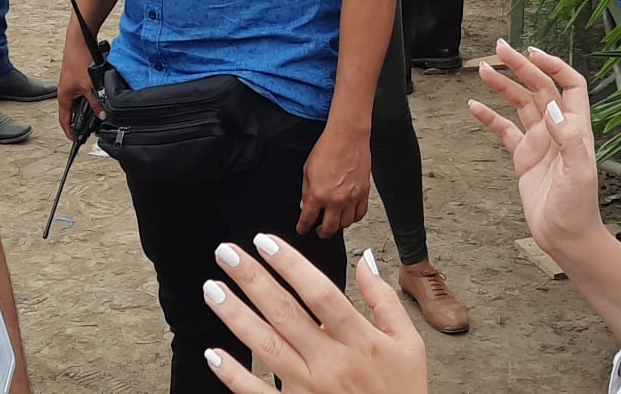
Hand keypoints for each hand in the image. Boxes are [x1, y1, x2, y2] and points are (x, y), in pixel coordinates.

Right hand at [56, 32, 104, 134]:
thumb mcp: (89, 86)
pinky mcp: (79, 76)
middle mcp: (66, 91)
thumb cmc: (77, 60)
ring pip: (81, 101)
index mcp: (64, 97)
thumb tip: (102, 114)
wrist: (80, 40)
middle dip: (82, 120)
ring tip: (99, 112)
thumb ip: (96, 102)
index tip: (76, 139)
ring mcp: (73, 84)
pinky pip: (85, 91)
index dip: (70, 131)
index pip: (64, 120)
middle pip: (74, 111)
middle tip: (93, 127)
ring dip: (89, 106)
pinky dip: (92, 96)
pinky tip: (100, 95)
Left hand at [203, 241, 427, 393]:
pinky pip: (258, 393)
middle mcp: (332, 362)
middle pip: (284, 313)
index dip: (290, 264)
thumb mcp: (408, 343)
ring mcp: (310, 389)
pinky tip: (213, 353)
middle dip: (252, 279)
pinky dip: (233, 375)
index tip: (264, 241)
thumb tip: (365, 259)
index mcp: (360, 339)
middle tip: (226, 252)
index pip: (319, 293)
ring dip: (235, 316)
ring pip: (265, 346)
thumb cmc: (402, 390)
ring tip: (212, 289)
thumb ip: (383, 299)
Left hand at [297, 128, 369, 237]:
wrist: (347, 136)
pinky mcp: (364, 193)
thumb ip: (306, 191)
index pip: (307, 220)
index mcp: (317, 194)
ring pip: (345, 224)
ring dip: (338, 226)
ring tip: (333, 223)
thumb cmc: (327, 148)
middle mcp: (335, 200)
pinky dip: (353, 218)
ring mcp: (352, 198)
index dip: (303, 228)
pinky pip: (360, 214)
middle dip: (322, 233)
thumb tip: (305, 205)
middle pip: (329, 228)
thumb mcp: (307, 170)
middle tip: (318, 232)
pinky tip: (348, 216)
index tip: (302, 229)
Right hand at [468, 41, 602, 259]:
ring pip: (519, 104)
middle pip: (539, 88)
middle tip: (499, 49)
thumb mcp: (578, 173)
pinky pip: (504, 130)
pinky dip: (490, 117)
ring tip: (482, 69)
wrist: (566, 238)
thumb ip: (568, 137)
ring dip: (502, 86)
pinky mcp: (523, 157)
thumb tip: (552, 106)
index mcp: (575, 128)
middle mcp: (557, 129)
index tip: (532, 54)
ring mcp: (539, 142)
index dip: (554, 65)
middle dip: (520, 67)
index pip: (569, 84)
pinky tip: (474, 106)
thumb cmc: (578, 209)